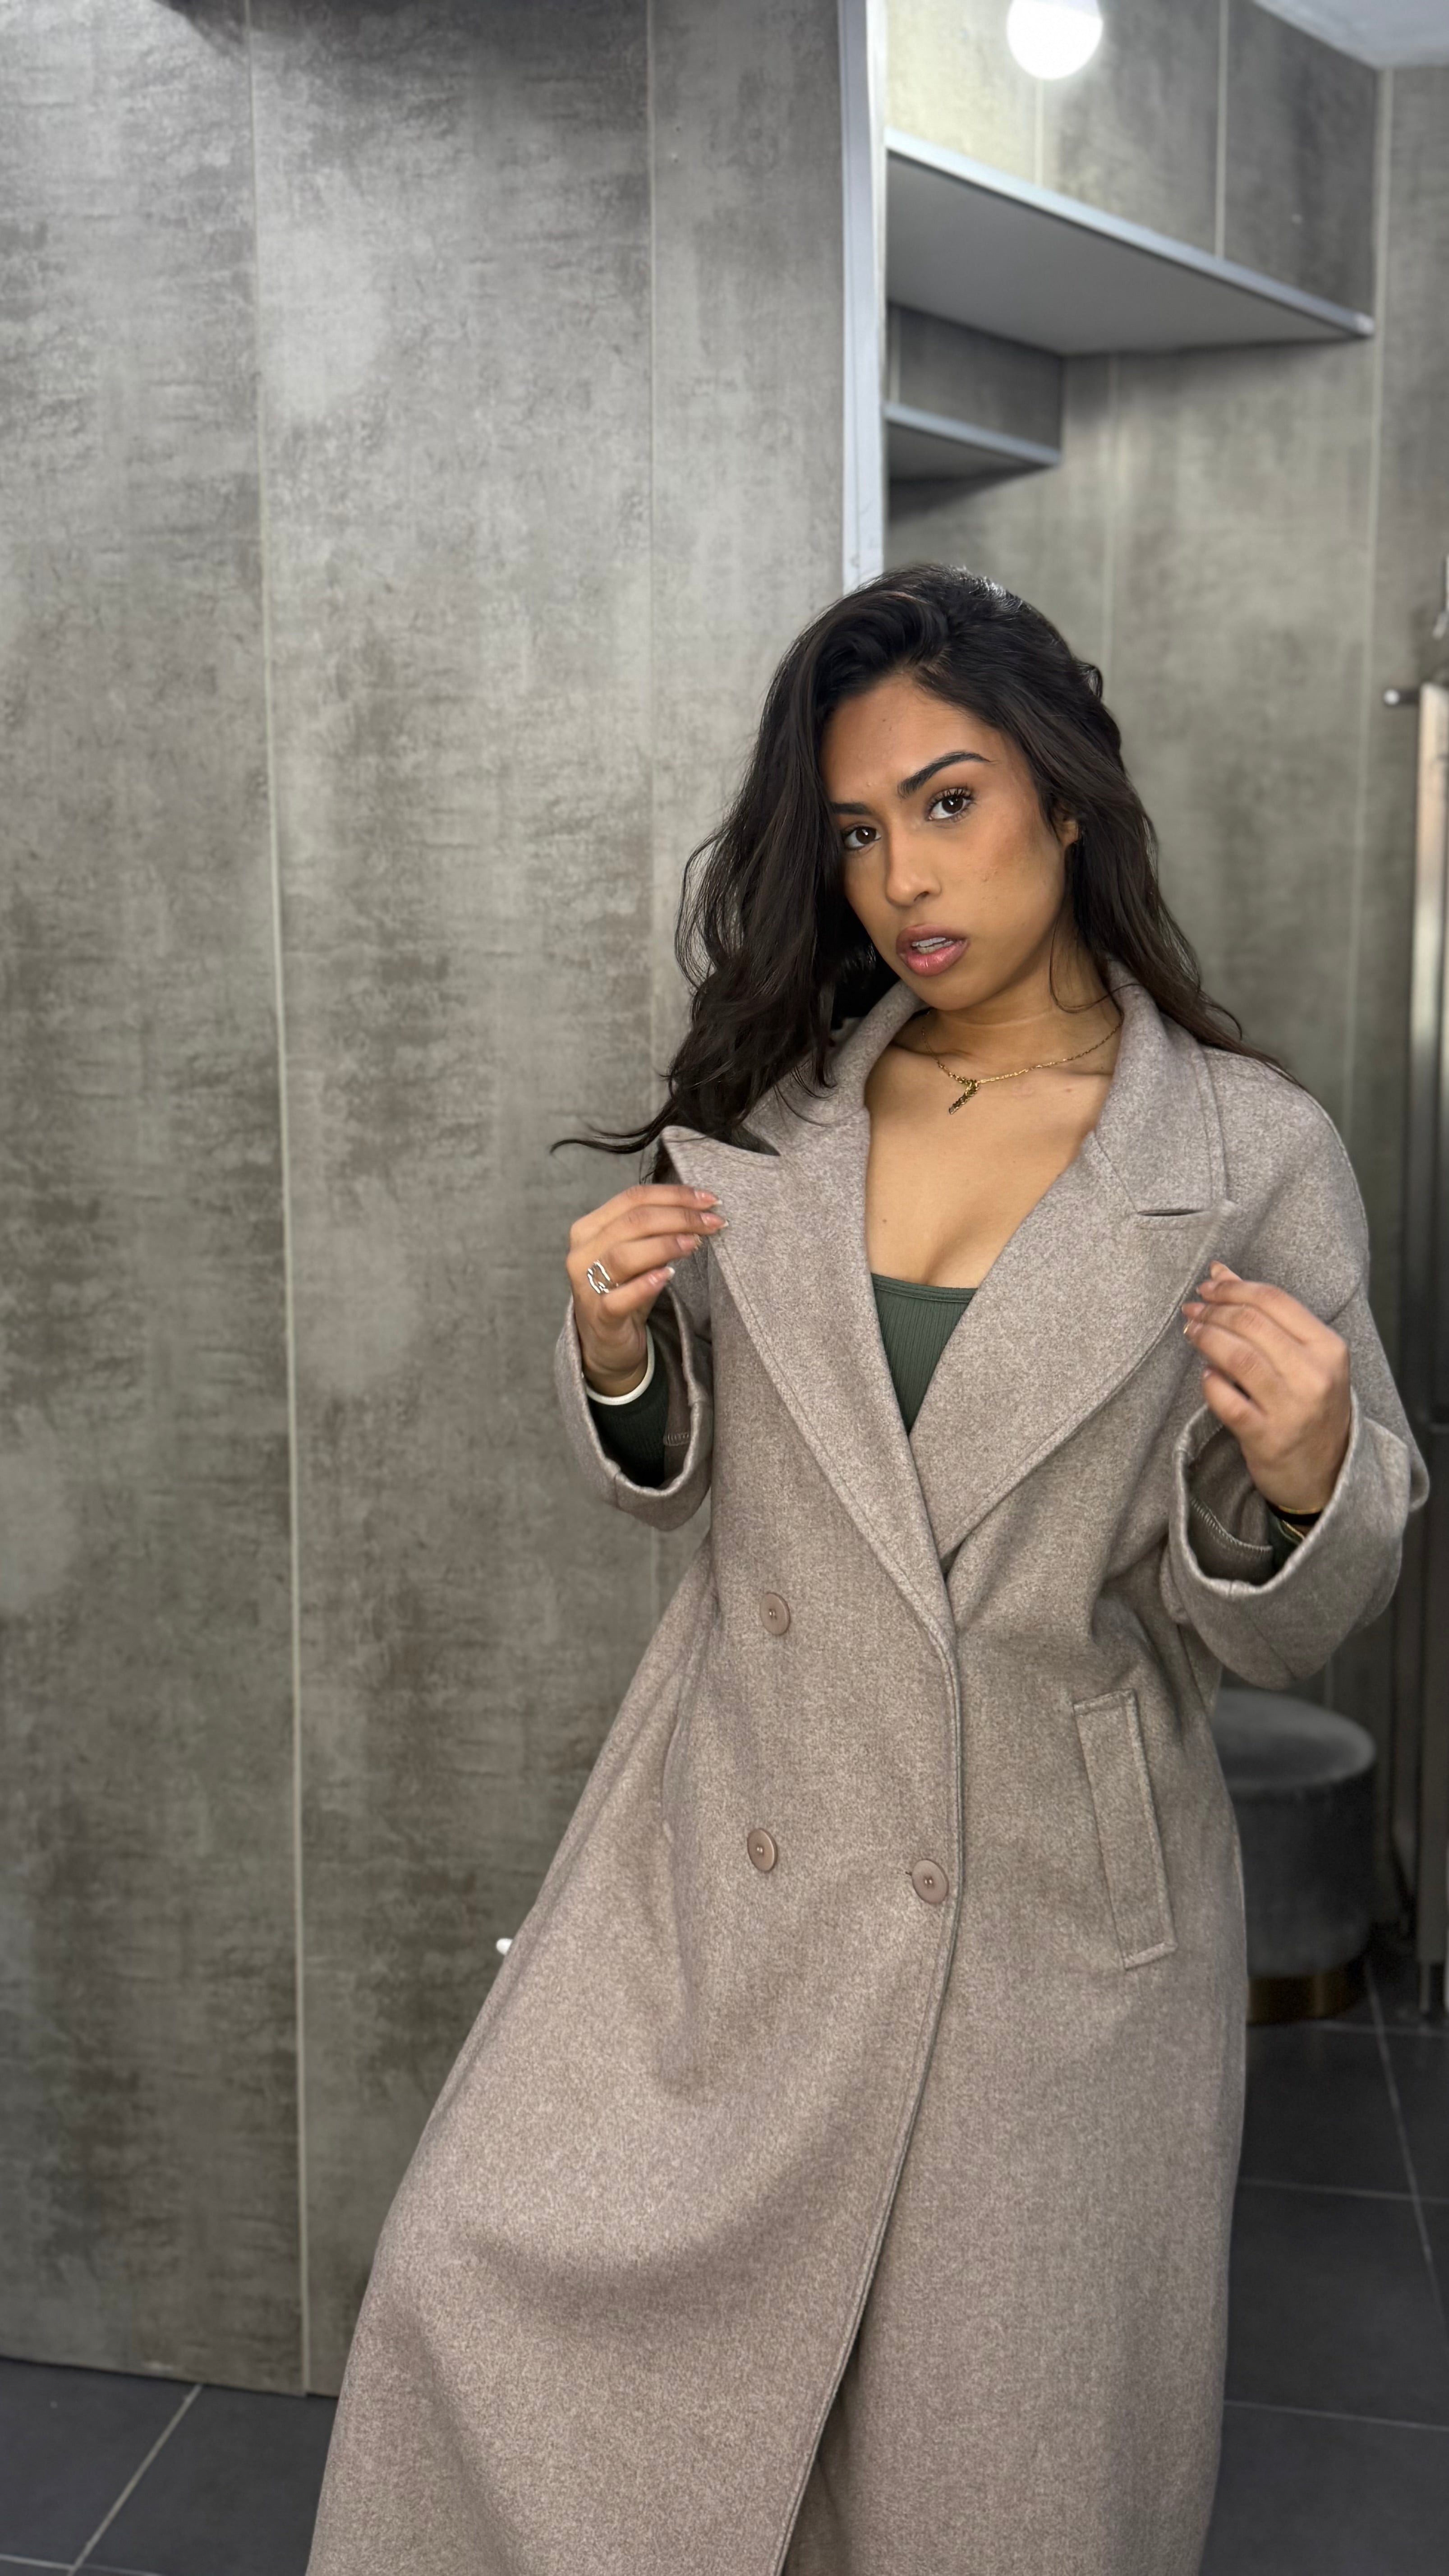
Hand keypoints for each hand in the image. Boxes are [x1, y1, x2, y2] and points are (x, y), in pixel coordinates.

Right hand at [566, 1182, 724, 1395]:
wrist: (605, 1343)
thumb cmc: (624, 1290)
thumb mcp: (638, 1254)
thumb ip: (656, 1232)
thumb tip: (698, 1211)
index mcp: (590, 1228)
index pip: (633, 1198)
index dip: (674, 1195)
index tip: (708, 1200)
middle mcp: (582, 1252)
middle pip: (633, 1222)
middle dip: (680, 1218)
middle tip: (713, 1222)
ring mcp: (586, 1285)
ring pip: (624, 1255)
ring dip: (666, 1245)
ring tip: (696, 1243)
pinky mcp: (599, 1317)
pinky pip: (618, 1299)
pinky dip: (644, 1285)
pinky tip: (668, 1276)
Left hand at [1180, 1262, 1350, 1514]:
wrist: (1329, 1474)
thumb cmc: (1310, 1406)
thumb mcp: (1305, 1358)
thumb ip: (1266, 1315)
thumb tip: (1220, 1271)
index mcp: (1328, 1348)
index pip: (1274, 1300)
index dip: (1233, 1288)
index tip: (1207, 1287)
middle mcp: (1314, 1375)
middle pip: (1252, 1324)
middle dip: (1214, 1311)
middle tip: (1192, 1311)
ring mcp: (1292, 1408)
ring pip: (1238, 1358)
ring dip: (1206, 1339)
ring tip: (1191, 1333)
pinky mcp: (1268, 1438)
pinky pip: (1227, 1401)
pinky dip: (1210, 1383)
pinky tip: (1205, 1375)